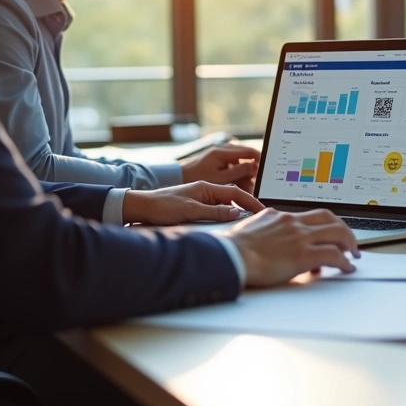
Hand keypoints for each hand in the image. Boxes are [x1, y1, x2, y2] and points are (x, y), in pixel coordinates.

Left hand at [122, 181, 264, 224]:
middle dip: (249, 202)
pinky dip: (228, 210)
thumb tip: (237, 212)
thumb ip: (215, 211)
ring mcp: (201, 195)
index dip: (250, 201)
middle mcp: (206, 189)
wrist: (143, 206)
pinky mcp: (196, 203)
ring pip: (226, 200)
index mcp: (207, 187)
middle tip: (262, 215)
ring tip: (251, 217)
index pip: (235, 193)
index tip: (262, 211)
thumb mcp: (191, 210)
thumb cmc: (163, 206)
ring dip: (239, 206)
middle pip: (234, 194)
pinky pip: (218, 205)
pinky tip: (231, 218)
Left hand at [180, 143, 260, 191]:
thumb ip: (238, 173)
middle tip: (257, 183)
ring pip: (239, 164)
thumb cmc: (195, 178)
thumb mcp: (219, 179)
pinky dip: (237, 177)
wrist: (175, 181)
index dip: (259, 159)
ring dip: (244, 176)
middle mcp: (221, 151)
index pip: (248, 151)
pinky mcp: (216, 164)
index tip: (267, 168)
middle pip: (245, 158)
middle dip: (252, 171)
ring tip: (248, 188)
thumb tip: (254, 167)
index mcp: (222, 152)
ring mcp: (219, 157)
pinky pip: (232, 169)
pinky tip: (238, 188)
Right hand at [223, 208, 360, 287]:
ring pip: (337, 232)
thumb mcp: (250, 229)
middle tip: (349, 242)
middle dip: (343, 229)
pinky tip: (346, 268)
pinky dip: (344, 262)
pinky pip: (333, 255)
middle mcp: (292, 222)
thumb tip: (266, 238)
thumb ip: (264, 229)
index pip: (309, 215)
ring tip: (353, 255)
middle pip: (329, 218)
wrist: (229, 255)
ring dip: (349, 244)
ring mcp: (300, 237)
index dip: (322, 225)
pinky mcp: (303, 254)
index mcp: (279, 216)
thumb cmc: (232, 248)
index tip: (328, 233)